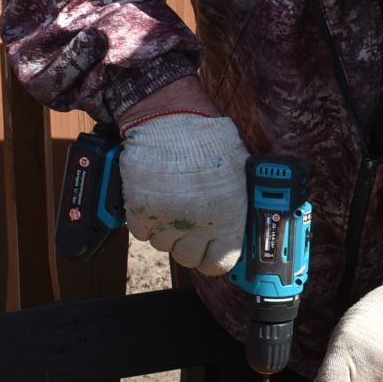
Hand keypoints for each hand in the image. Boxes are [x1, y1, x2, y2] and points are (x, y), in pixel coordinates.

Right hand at [118, 110, 247, 274]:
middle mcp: (198, 224)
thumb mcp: (238, 172)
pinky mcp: (141, 211)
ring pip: (162, 244)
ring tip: (170, 203)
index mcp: (228, 217)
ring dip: (164, 230)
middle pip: (187, 257)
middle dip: (186, 243)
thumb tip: (241, 225)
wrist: (171, 118)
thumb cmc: (208, 139)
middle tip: (186, 224)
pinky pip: (141, 232)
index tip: (207, 250)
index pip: (219, 263)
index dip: (211, 257)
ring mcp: (168, 219)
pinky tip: (153, 200)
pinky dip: (144, 220)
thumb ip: (237, 204)